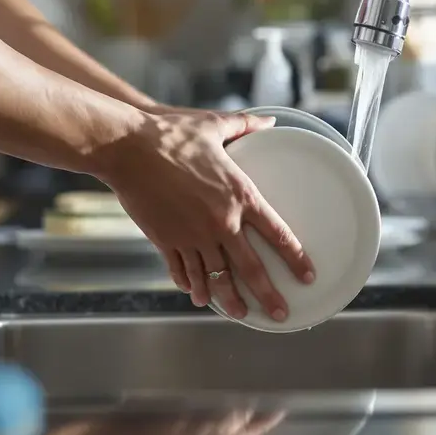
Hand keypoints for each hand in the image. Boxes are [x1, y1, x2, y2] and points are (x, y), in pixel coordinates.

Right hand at [96, 110, 314, 321]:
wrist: (128, 148)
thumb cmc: (171, 134)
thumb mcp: (214, 126)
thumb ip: (245, 126)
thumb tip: (270, 121)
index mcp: (240, 195)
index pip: (278, 233)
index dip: (295, 258)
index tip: (307, 276)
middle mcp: (220, 221)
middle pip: (251, 268)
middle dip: (268, 295)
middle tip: (280, 313)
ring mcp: (192, 235)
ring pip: (216, 277)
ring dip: (229, 299)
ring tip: (241, 314)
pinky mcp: (166, 240)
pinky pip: (183, 270)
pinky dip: (193, 285)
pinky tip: (200, 295)